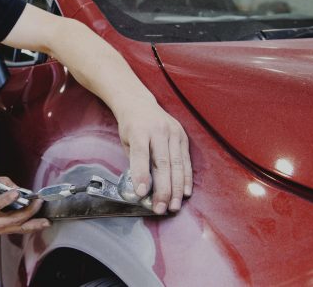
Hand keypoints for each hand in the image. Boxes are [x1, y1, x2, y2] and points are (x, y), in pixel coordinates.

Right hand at [0, 176, 50, 233]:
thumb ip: (2, 185)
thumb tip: (18, 188)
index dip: (6, 199)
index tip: (16, 193)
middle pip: (13, 219)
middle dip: (28, 211)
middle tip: (38, 202)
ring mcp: (1, 230)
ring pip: (20, 228)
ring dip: (35, 223)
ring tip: (46, 220)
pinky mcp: (8, 232)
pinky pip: (22, 230)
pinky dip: (34, 227)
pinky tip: (44, 224)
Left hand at [116, 99, 192, 213]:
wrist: (139, 103)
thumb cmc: (130, 126)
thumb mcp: (125, 141)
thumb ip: (135, 161)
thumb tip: (143, 188)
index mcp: (139, 131)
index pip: (141, 154)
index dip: (142, 174)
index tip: (142, 193)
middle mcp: (158, 130)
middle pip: (162, 163)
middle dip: (162, 189)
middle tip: (160, 208)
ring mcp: (173, 132)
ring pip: (177, 164)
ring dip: (176, 188)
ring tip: (173, 206)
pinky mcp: (182, 135)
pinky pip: (186, 160)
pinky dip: (186, 178)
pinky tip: (184, 192)